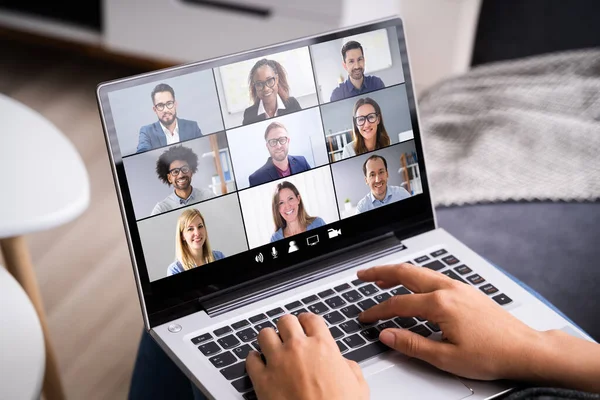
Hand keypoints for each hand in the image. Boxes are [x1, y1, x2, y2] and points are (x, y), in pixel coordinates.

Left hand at [246, 313, 368, 399]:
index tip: (305, 324)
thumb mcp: (358, 387)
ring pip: (264, 334)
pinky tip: (258, 363)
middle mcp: (298, 349)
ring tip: (272, 346)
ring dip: (269, 339)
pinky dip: (253, 360)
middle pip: (286, 321)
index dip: (307, 320)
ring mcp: (278, 362)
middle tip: (289, 334)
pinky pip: (250, 360)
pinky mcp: (262, 380)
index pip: (311, 319)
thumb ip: (349, 368)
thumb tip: (344, 365)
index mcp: (323, 347)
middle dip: (287, 327)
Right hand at [357, 263, 542, 380]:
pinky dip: (415, 277)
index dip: (377, 311)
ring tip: (381, 278)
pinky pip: (433, 276)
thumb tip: (387, 335)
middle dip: (380, 272)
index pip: (397, 304)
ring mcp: (458, 286)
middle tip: (362, 275)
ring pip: (420, 271)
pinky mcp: (466, 290)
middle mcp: (448, 289)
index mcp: (440, 304)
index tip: (365, 318)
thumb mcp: (446, 358)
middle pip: (405, 273)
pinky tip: (412, 285)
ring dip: (397, 272)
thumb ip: (412, 345)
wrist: (525, 349)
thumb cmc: (492, 354)